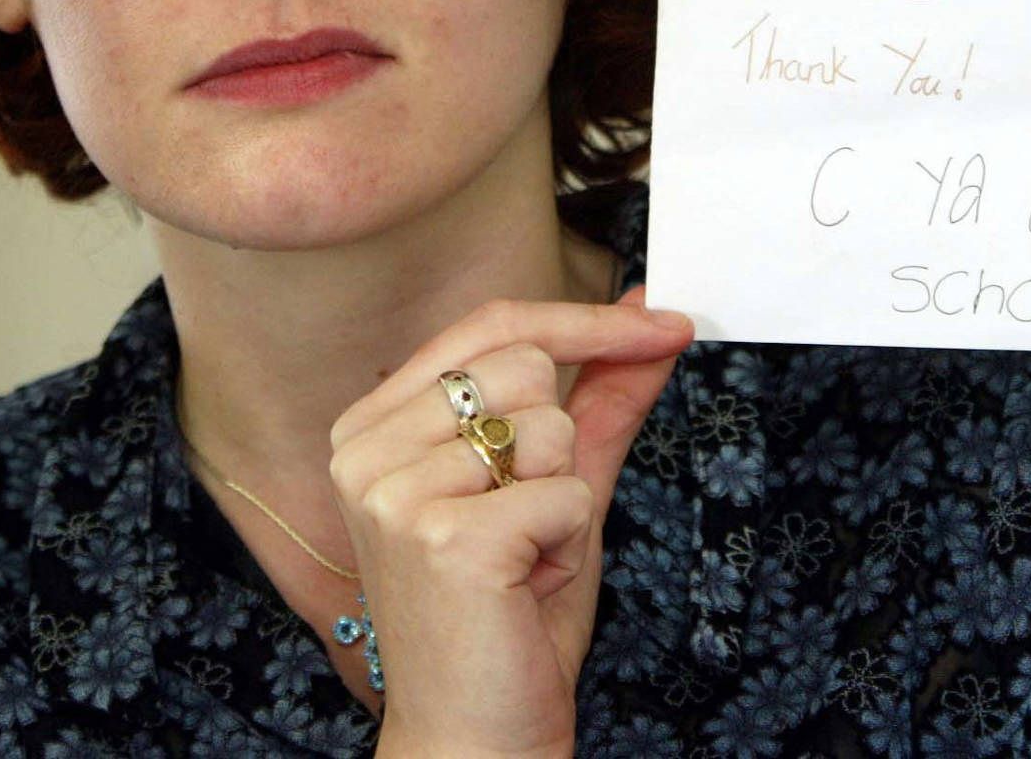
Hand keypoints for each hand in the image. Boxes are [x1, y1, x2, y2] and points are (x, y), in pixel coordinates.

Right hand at [328, 287, 693, 758]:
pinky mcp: (444, 537)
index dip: (585, 321)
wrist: (476, 737)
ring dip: (566, 500)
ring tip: (523, 560)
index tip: (666, 323)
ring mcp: (396, 493)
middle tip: (530, 522)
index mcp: (373, 426)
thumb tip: (652, 315)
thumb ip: (600, 399)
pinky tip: (525, 587)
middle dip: (562, 444)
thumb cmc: (507, 617)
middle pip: (525, 365)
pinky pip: (568, 493)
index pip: (490, 326)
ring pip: (550, 428)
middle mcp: (365, 449)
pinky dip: (570, 543)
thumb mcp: (556, 487)